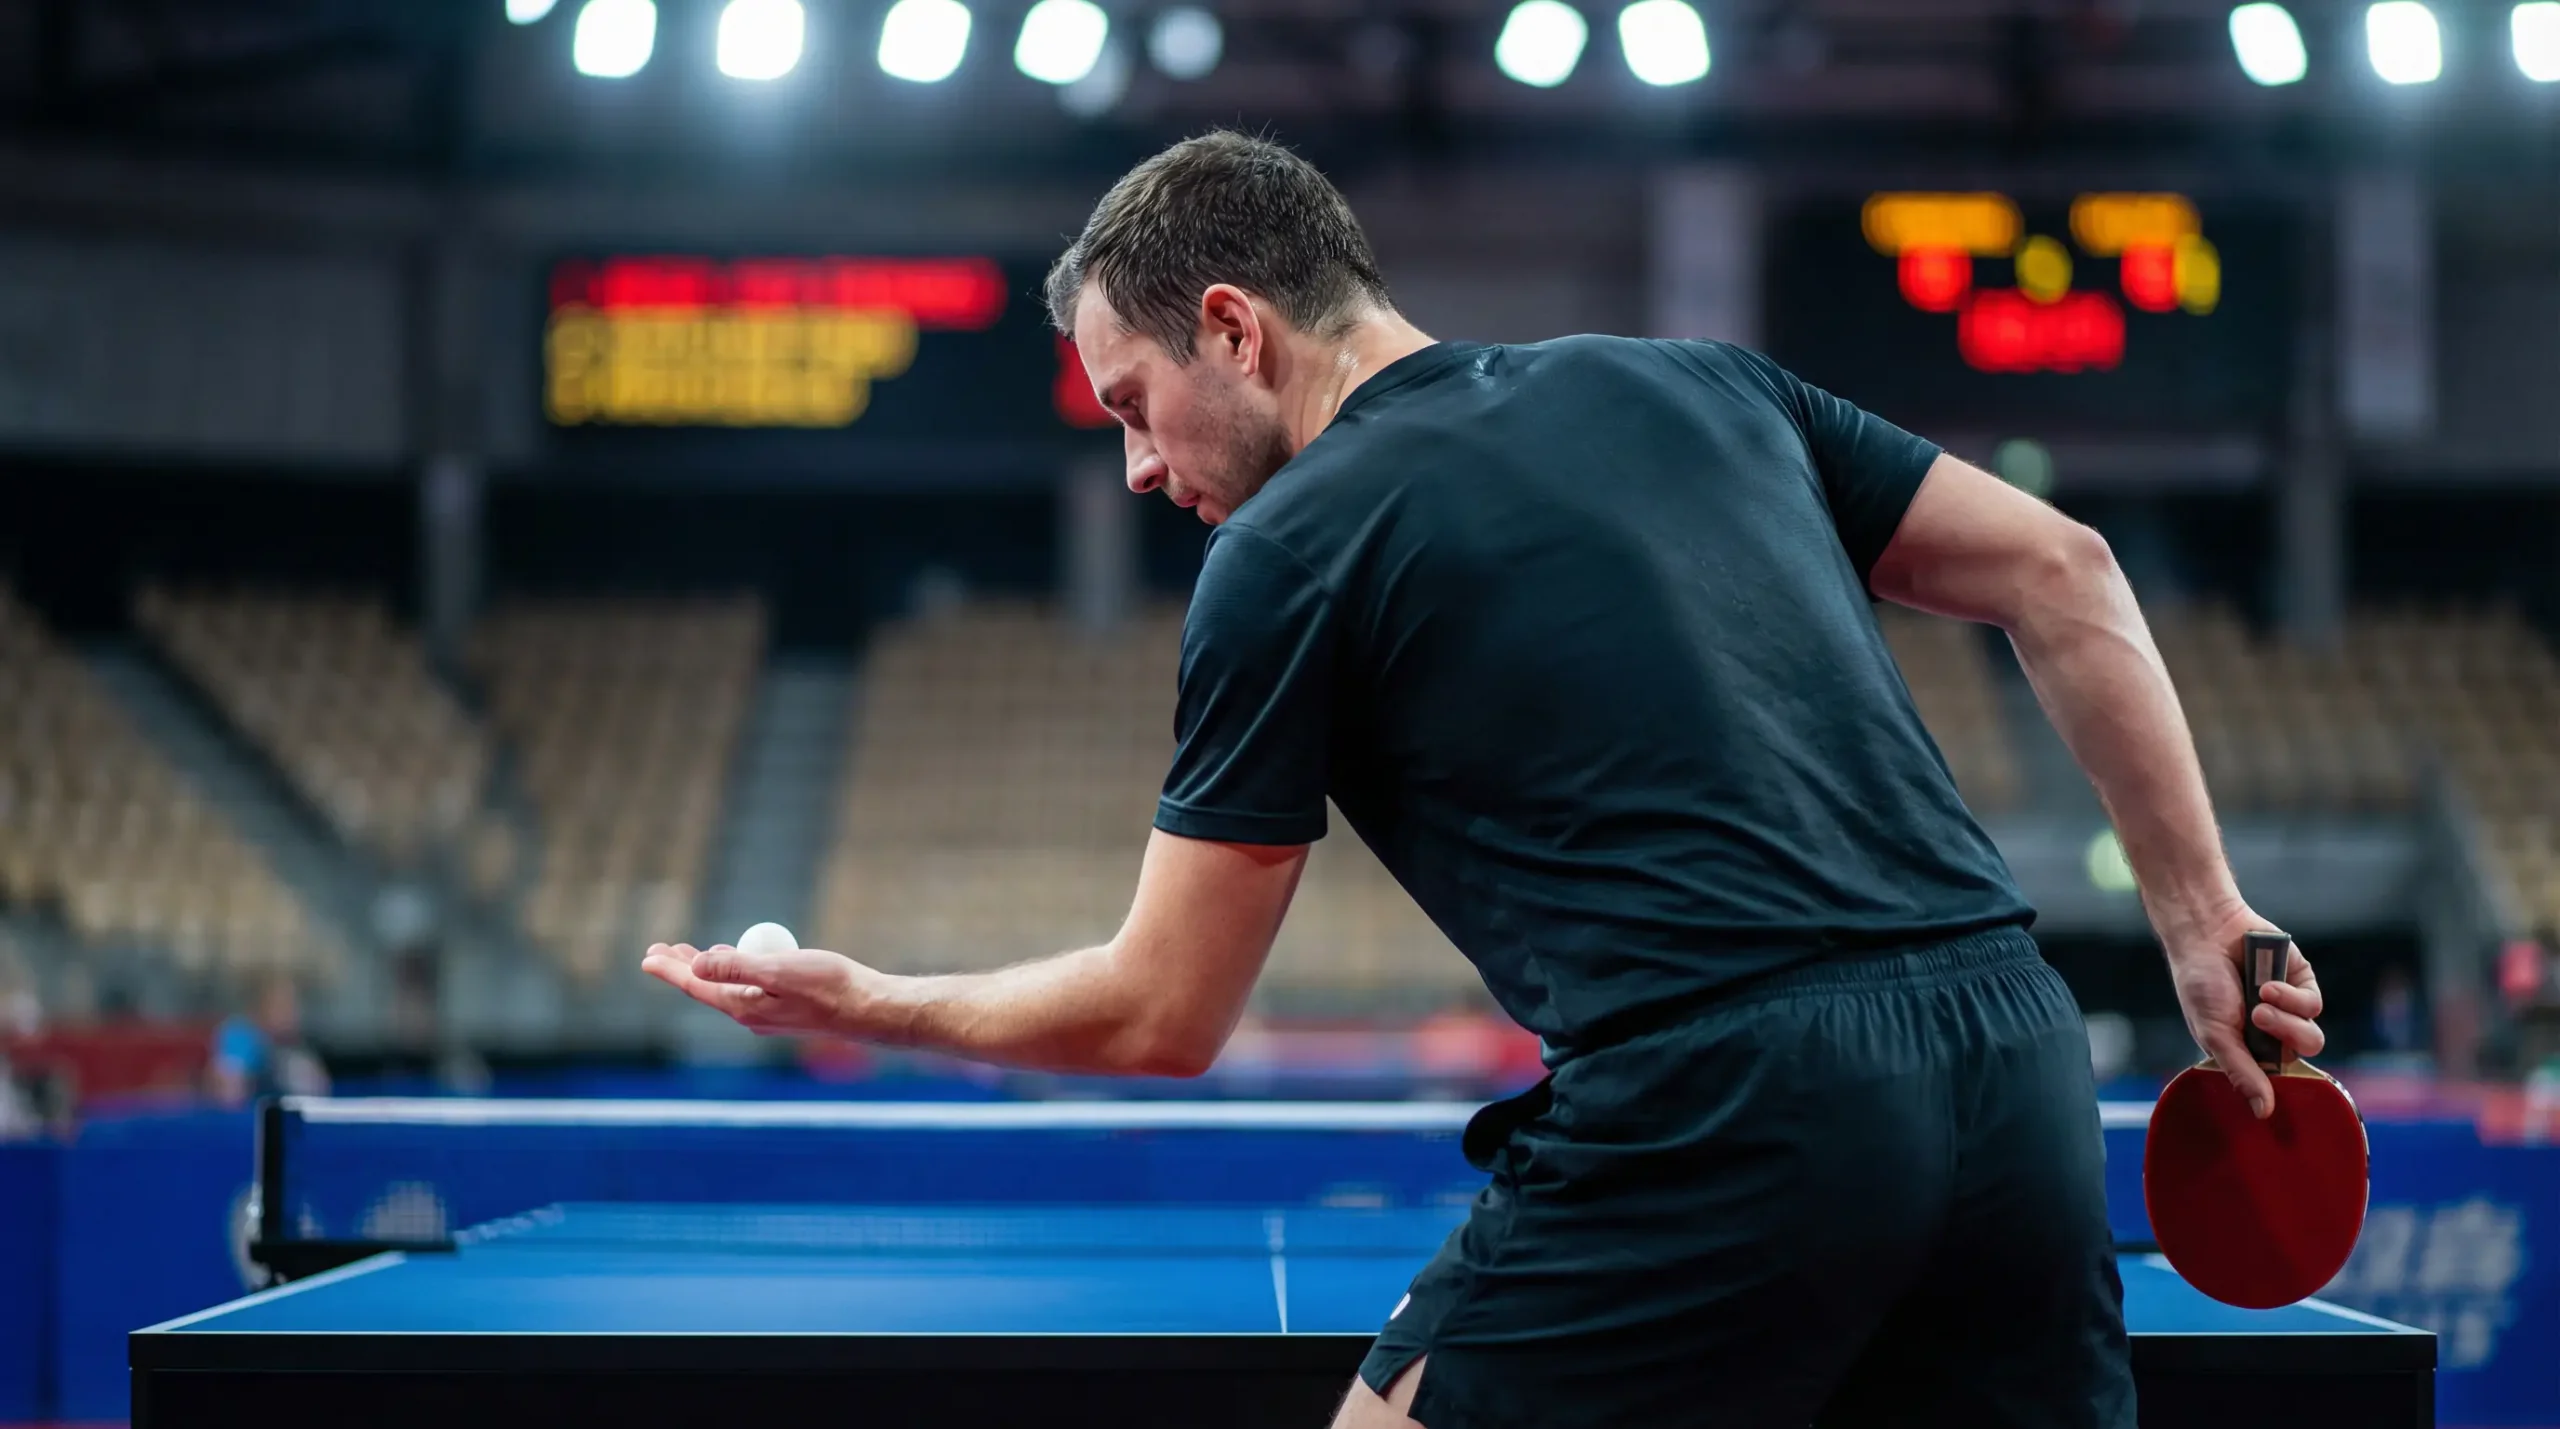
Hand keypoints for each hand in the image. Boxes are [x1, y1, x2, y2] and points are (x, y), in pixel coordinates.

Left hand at [641, 941, 873, 1037]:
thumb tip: (696, 966)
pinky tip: (738, 961)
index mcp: (744, 1006)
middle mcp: (751, 1015)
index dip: (670, 969)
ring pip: (726, 989)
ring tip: (690, 954)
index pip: (695, 986)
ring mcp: (768, 1014)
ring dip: (706, 969)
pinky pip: (747, 988)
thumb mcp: (779, 970)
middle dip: (682, 968)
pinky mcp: (785, 1009)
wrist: (868, 1009)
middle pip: (706, 989)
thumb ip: (737, 968)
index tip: (647, 957)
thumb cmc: (829, 986)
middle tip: (658, 952)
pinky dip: (734, 972)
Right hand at [2162, 906, 2325, 1119]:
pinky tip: (2267, 983)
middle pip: (2302, 1054)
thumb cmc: (2201, 984)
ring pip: (2313, 1034)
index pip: (2276, 1079)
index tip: (2267, 1076)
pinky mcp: (2302, 983)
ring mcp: (2291, 1007)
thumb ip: (2242, 1071)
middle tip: (2257, 1018)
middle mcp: (2274, 1033)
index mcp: (2249, 1050)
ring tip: (2261, 996)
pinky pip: (2313, 1003)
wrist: (2206, 934)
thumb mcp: (2215, 1034)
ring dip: (2287, 1017)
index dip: (2277, 1080)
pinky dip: (2291, 995)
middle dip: (2285, 1037)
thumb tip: (2263, 1112)